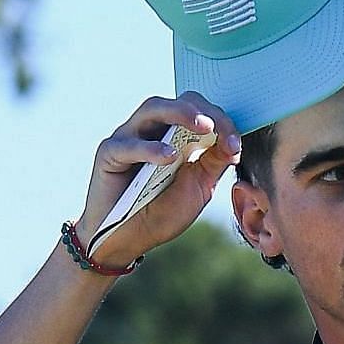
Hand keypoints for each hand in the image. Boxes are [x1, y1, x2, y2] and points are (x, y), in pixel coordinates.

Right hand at [77, 91, 241, 265]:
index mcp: (175, 135)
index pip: (199, 112)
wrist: (129, 241)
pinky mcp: (109, 153)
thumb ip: (213, 164)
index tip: (234, 144)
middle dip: (202, 111)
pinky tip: (169, 157)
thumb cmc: (161, 212)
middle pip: (177, 102)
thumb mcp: (198, 187)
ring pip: (152, 109)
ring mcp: (128, 138)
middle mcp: (151, 130)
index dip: (221, 122)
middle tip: (217, 127)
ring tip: (202, 127)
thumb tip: (232, 142)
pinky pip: (129, 145)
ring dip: (179, 113)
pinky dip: (150, 148)